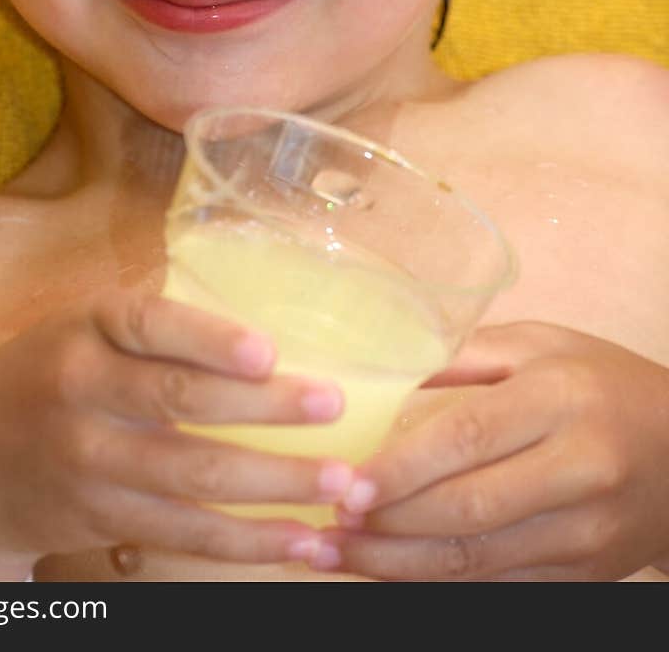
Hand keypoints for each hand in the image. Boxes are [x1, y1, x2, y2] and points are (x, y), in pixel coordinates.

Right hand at [0, 291, 357, 579]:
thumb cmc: (46, 373)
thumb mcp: (80, 326)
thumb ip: (154, 322)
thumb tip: (270, 306)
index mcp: (86, 329)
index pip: (149, 324)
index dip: (208, 338)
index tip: (268, 351)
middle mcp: (83, 392)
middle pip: (181, 405)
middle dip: (266, 411)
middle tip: (334, 407)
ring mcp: (90, 463)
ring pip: (193, 481)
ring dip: (276, 487)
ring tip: (345, 488)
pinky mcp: (104, 519)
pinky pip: (186, 535)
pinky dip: (250, 542)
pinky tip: (304, 541)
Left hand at [312, 322, 668, 581]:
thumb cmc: (600, 382)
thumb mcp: (540, 344)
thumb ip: (462, 356)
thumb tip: (377, 377)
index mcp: (560, 398)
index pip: (468, 437)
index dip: (401, 468)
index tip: (345, 484)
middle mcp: (579, 469)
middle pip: (468, 509)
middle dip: (388, 524)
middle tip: (328, 522)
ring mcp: (585, 532)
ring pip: (478, 560)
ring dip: (399, 565)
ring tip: (338, 554)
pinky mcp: (585, 574)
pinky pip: (499, 584)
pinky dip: (437, 583)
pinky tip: (390, 571)